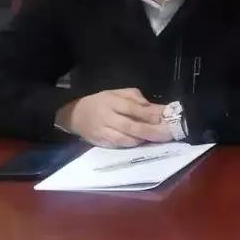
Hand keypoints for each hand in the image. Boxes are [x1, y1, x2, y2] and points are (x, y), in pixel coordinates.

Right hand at [56, 88, 171, 147]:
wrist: (75, 115)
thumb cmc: (100, 102)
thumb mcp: (116, 93)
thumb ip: (134, 97)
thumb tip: (150, 106)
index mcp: (110, 102)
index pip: (131, 108)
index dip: (146, 114)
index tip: (160, 118)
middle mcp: (106, 118)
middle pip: (129, 126)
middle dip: (148, 131)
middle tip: (164, 134)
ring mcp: (102, 132)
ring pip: (124, 139)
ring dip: (141, 140)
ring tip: (155, 139)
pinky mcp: (100, 143)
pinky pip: (118, 146)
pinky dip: (130, 145)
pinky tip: (141, 143)